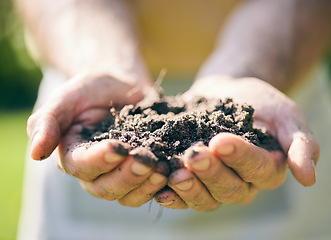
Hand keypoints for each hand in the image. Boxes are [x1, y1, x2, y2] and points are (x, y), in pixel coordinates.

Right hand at [27, 72, 167, 206]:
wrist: (121, 83)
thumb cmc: (91, 88)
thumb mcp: (67, 97)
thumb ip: (48, 121)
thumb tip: (35, 154)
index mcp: (73, 155)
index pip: (81, 167)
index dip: (99, 160)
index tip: (118, 146)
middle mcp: (95, 171)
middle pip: (106, 188)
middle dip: (127, 176)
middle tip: (146, 160)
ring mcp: (120, 173)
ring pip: (128, 194)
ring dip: (145, 184)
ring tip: (162, 169)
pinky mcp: (142, 170)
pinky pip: (149, 187)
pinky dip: (160, 184)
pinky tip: (172, 170)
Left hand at [154, 75, 318, 209]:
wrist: (226, 92)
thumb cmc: (257, 101)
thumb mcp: (285, 114)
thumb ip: (300, 143)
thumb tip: (309, 179)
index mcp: (268, 169)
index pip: (256, 169)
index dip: (239, 157)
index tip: (220, 141)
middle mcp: (242, 183)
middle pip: (229, 189)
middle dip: (210, 173)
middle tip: (194, 155)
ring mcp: (216, 184)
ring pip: (206, 198)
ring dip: (190, 188)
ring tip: (175, 174)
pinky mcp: (193, 179)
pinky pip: (184, 196)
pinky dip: (173, 196)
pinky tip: (161, 188)